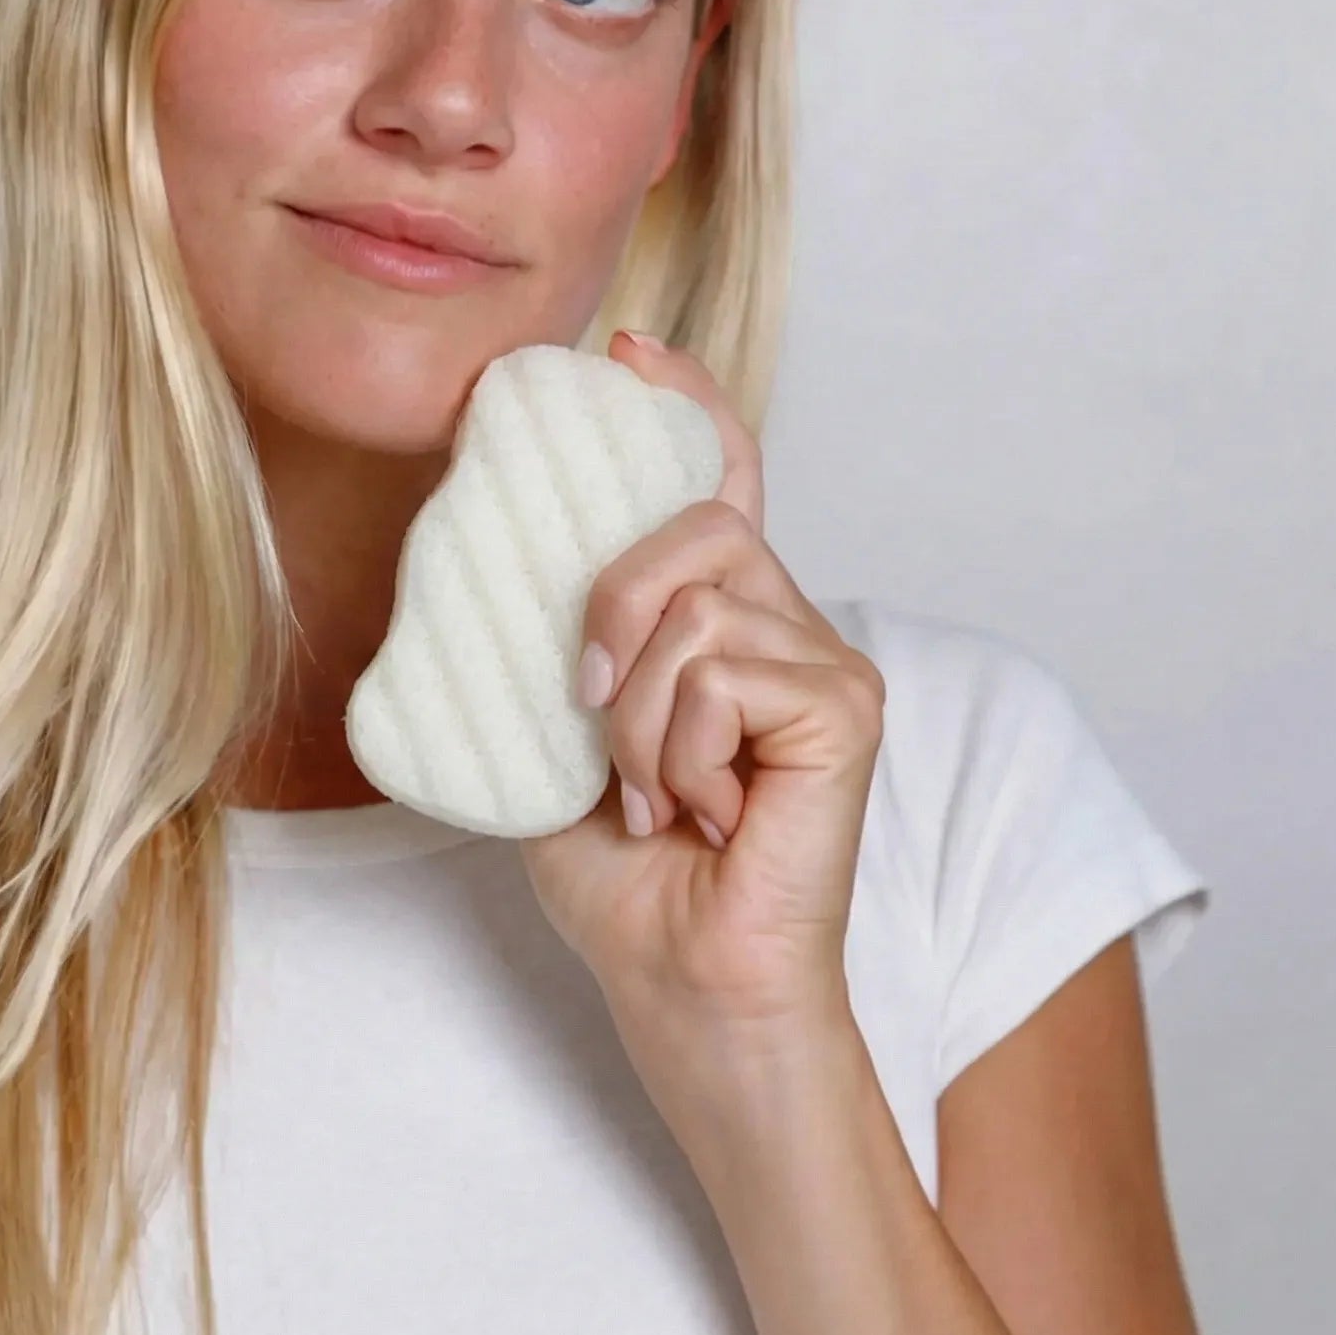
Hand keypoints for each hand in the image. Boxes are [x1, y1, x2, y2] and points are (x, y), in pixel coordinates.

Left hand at [519, 330, 886, 1034]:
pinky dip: (677, 748)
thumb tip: (489, 562)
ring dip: (634, 719)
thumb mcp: (560, 739)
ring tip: (654, 796)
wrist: (683, 983)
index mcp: (716, 625)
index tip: (631, 350)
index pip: (719, 482)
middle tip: (588, 706)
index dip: (687, 406)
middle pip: (691, 521)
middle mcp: (779, 623)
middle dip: (611, 604)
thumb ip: (554, 649)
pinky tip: (700, 810)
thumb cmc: (628, 879)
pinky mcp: (846, 706)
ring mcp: (822, 659)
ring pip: (692, 606)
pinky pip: (722, 668)